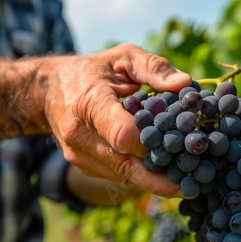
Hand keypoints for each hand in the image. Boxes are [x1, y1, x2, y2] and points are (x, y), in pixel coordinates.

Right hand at [43, 43, 191, 196]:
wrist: (47, 91)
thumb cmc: (91, 71)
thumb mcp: (122, 57)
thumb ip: (153, 67)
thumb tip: (186, 84)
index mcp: (89, 103)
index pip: (122, 135)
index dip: (153, 144)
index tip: (183, 144)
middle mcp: (79, 135)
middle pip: (126, 166)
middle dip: (161, 177)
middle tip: (194, 184)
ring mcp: (78, 155)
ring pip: (123, 176)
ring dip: (153, 179)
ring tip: (185, 180)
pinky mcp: (82, 166)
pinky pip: (117, 175)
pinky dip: (140, 175)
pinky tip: (162, 172)